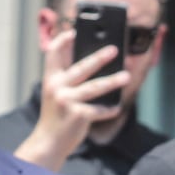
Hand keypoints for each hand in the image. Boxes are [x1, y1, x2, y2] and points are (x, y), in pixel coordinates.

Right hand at [14, 29, 128, 170]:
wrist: (48, 142)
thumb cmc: (56, 116)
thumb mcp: (56, 94)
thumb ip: (68, 79)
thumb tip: (94, 64)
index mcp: (50, 79)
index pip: (52, 54)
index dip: (62, 41)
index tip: (73, 32)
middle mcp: (57, 88)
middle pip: (81, 67)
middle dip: (99, 58)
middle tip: (114, 50)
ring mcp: (67, 101)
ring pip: (94, 87)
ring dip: (112, 81)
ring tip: (126, 76)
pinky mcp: (77, 115)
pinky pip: (98, 109)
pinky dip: (109, 108)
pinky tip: (117, 107)